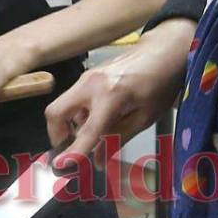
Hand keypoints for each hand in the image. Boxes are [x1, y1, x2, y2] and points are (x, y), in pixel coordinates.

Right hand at [45, 19, 195, 168]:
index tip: (60, 166)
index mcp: (111, 96)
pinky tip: (98, 121)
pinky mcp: (86, 75)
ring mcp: (86, 77)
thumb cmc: (160, 84)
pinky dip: (78, 115)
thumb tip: (98, 162)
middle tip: (70, 150)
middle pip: (55, 112)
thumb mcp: (145, 117)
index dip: (73, 152)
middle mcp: (91, 84)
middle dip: (56, 135)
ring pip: (63, 106)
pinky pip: (73, 99)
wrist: (162, 51)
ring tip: (92, 137)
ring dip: (69, 126)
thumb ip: (119, 139)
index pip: (87, 131)